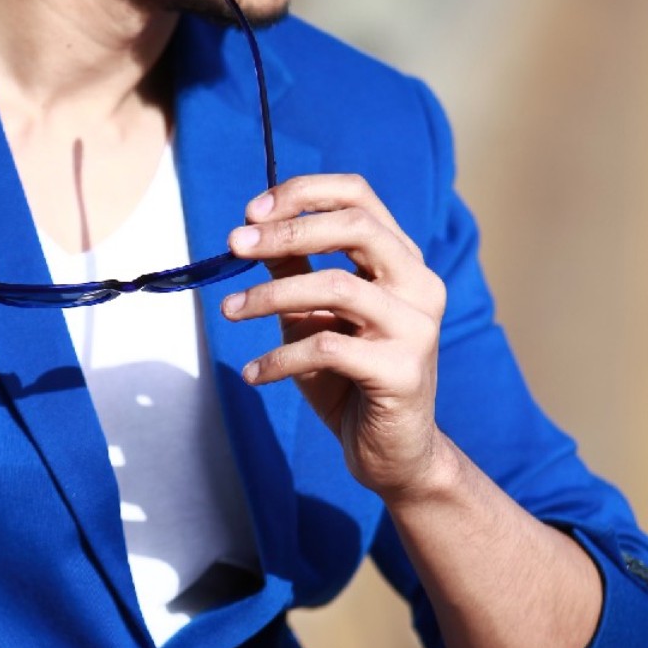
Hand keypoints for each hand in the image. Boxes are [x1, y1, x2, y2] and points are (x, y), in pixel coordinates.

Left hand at [222, 174, 448, 501]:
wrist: (391, 454)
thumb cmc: (350, 381)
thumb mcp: (313, 318)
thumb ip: (293, 272)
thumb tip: (250, 230)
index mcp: (401, 261)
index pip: (359, 196)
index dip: (303, 193)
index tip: (250, 211)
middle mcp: (419, 285)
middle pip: (356, 227)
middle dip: (286, 231)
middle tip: (233, 246)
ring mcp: (416, 328)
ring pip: (337, 286)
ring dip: (270, 295)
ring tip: (229, 312)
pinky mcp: (402, 371)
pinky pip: (328, 349)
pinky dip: (279, 358)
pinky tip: (253, 373)